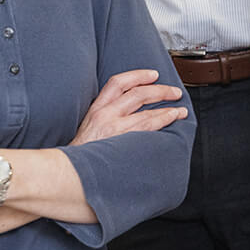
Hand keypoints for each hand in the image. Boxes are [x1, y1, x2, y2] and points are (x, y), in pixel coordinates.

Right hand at [70, 68, 187, 144]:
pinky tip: (172, 120)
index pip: (118, 82)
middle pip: (138, 93)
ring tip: (180, 110)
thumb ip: (104, 116)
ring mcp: (114, 128)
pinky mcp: (122, 142)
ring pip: (146, 111)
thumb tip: (127, 111)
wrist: (68, 174)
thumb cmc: (80, 154)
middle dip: (160, 90)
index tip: (153, 75)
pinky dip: (163, 121)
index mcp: (96, 109)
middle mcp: (105, 115)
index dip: (138, 75)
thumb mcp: (87, 128)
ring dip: (167, 108)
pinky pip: (148, 127)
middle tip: (174, 92)